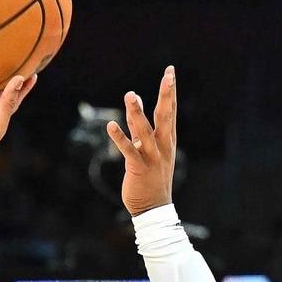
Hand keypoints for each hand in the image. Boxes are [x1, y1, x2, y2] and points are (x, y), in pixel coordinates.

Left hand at [106, 66, 176, 216]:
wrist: (154, 209)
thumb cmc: (151, 179)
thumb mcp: (150, 150)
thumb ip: (141, 128)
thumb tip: (137, 106)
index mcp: (167, 140)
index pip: (170, 112)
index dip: (170, 92)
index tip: (170, 72)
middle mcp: (162, 146)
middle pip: (165, 116)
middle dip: (166, 95)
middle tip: (168, 75)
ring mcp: (152, 158)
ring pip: (145, 131)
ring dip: (137, 112)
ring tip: (130, 94)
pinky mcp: (138, 168)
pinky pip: (129, 151)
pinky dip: (120, 138)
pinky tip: (111, 125)